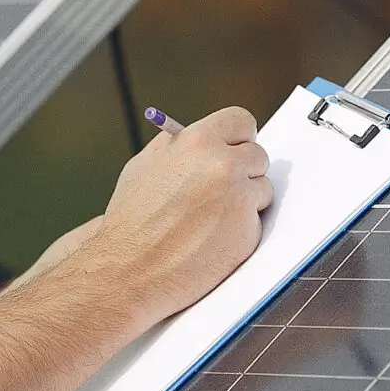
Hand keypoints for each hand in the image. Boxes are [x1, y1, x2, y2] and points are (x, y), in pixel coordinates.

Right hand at [88, 105, 270, 321]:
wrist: (127, 268)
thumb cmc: (131, 221)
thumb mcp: (145, 165)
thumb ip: (179, 146)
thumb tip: (205, 138)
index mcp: (198, 141)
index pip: (241, 122)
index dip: (238, 138)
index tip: (235, 150)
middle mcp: (223, 165)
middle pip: (258, 156)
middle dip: (243, 171)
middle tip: (221, 191)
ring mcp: (239, 198)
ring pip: (262, 189)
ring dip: (245, 202)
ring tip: (209, 219)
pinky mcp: (248, 230)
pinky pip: (257, 221)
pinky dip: (240, 230)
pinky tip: (211, 239)